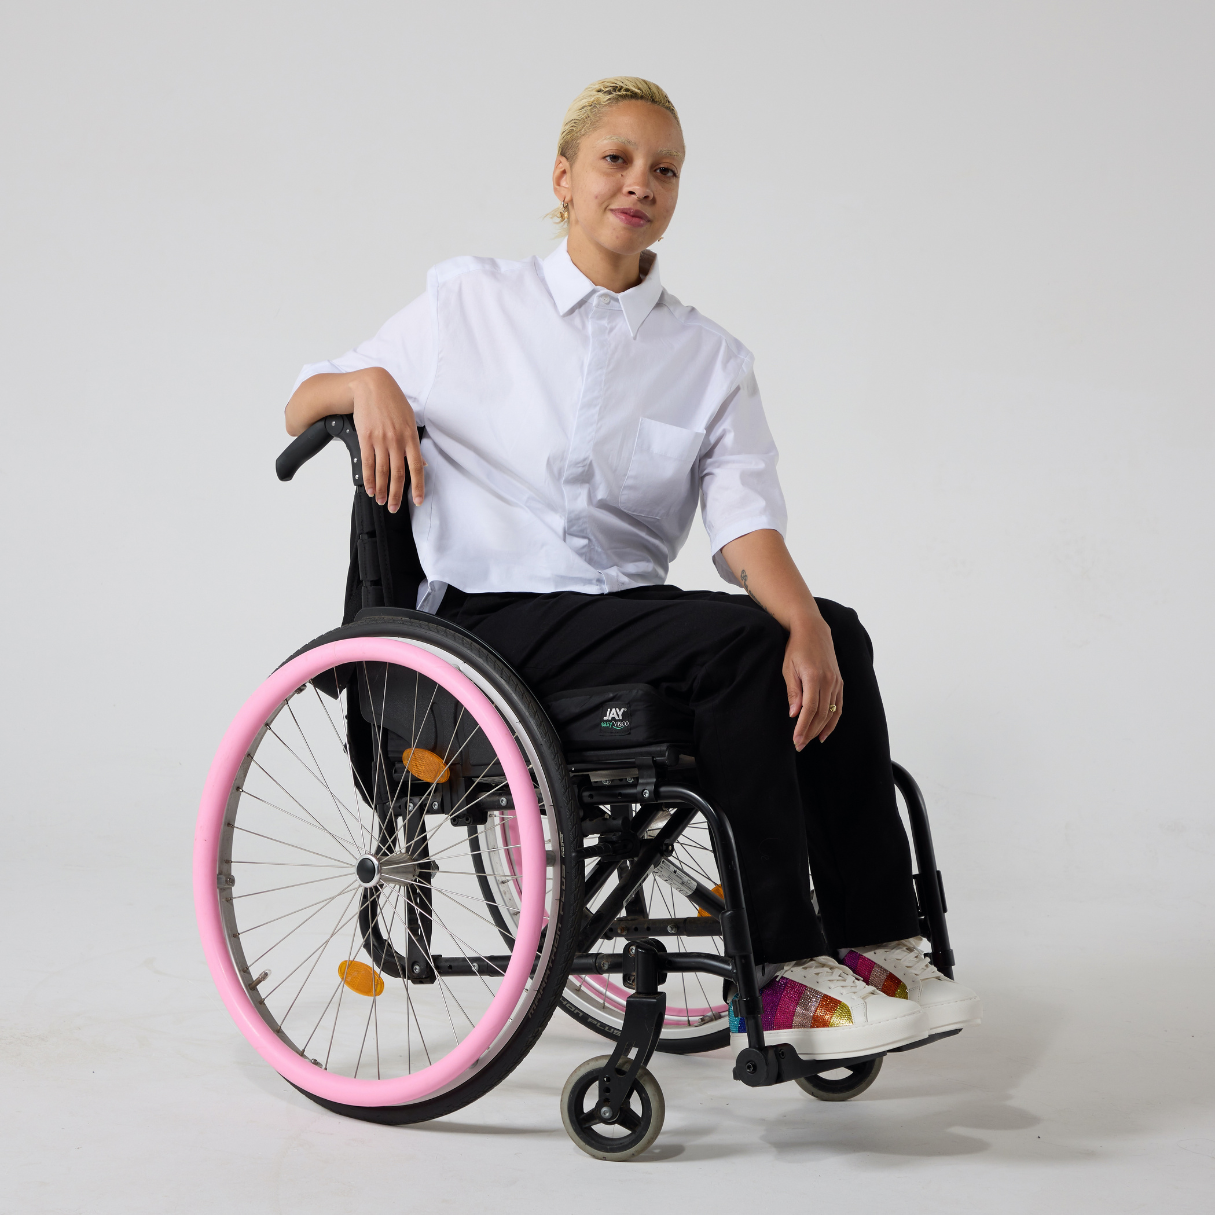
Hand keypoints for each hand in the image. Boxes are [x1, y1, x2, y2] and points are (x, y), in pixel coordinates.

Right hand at [350, 367, 425, 511]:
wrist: (371, 385)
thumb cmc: (392, 401)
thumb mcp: (409, 419)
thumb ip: (414, 443)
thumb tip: (422, 463)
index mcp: (410, 436)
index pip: (416, 467)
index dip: (418, 486)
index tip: (418, 501)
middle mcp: (397, 440)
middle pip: (398, 474)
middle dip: (397, 494)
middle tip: (395, 508)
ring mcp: (380, 440)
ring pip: (382, 472)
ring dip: (382, 490)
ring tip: (382, 501)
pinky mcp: (366, 438)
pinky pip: (367, 463)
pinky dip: (369, 479)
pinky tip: (370, 488)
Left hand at [783, 614, 843, 748]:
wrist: (813, 630)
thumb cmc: (796, 648)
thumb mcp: (788, 667)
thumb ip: (793, 691)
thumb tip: (794, 714)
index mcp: (814, 677)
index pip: (810, 709)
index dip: (803, 727)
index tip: (795, 740)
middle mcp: (829, 681)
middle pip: (821, 714)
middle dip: (810, 732)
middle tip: (799, 745)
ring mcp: (837, 682)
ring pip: (831, 712)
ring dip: (821, 729)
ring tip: (809, 741)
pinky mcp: (840, 682)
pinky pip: (839, 706)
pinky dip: (833, 721)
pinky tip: (824, 732)